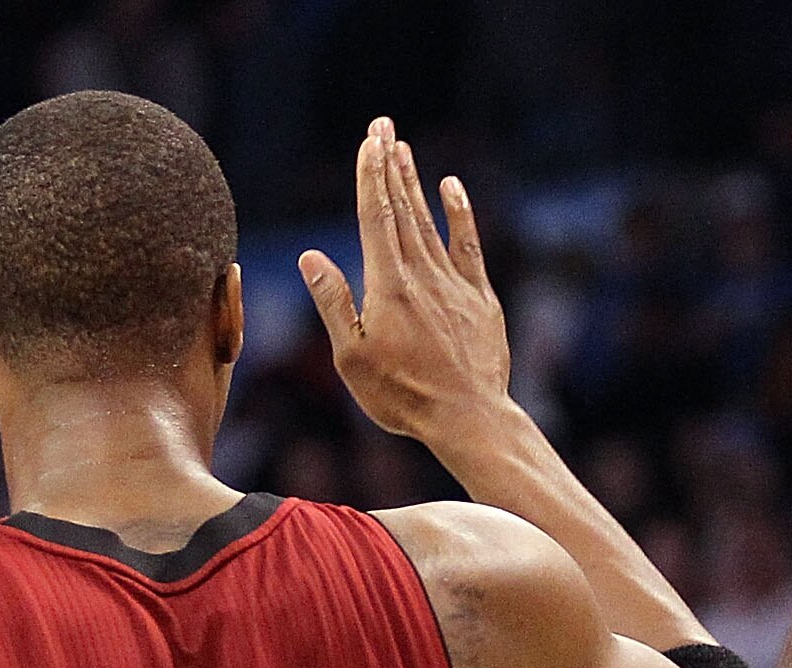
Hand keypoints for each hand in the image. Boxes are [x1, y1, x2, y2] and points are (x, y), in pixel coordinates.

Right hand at [300, 119, 512, 447]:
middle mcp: (422, 274)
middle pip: (402, 209)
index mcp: (388, 285)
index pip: (375, 216)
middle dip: (389, 165)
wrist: (469, 417)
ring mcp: (454, 284)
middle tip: (382, 126)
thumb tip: (310, 256)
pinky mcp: (480, 299)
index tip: (367, 142)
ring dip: (414, 184)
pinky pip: (468, 246)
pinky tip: (451, 187)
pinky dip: (459, 214)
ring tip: (403, 149)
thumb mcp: (351, 357)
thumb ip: (333, 302)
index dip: (370, 176)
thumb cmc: (403, 395)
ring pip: (430, 222)